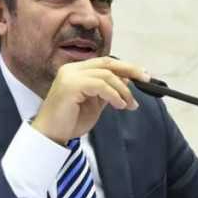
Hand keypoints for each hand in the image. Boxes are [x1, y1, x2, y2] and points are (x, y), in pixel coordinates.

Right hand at [31, 56, 149, 144]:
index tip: (143, 76)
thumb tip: (127, 80)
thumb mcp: (95, 104)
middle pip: (107, 63)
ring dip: (122, 90)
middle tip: (146, 79)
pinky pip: (100, 85)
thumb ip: (108, 91)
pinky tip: (119, 105)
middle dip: (130, 70)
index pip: (105, 63)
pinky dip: (113, 94)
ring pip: (106, 75)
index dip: (126, 67)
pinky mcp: (71, 85)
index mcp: (76, 71)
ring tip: (128, 104)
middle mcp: (72, 69)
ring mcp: (70, 76)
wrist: (51, 135)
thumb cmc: (70, 122)